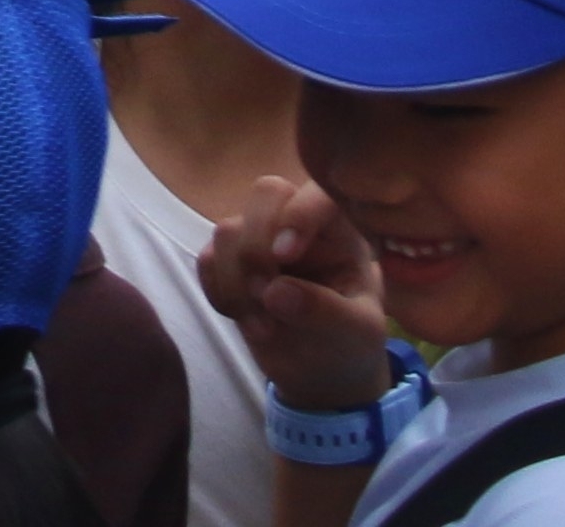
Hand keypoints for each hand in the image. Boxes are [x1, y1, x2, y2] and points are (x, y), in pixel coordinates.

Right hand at [212, 175, 398, 408]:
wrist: (323, 371)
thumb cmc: (351, 341)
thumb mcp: (357, 332)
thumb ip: (326, 310)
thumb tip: (275, 292)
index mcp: (341, 228)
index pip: (319, 195)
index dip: (299, 215)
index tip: (286, 256)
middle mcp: (297, 222)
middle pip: (265, 194)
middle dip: (258, 247)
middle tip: (268, 298)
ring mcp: (259, 239)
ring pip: (228, 230)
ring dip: (237, 282)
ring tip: (264, 328)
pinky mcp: (229, 263)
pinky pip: (207, 261)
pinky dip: (219, 293)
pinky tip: (246, 321)